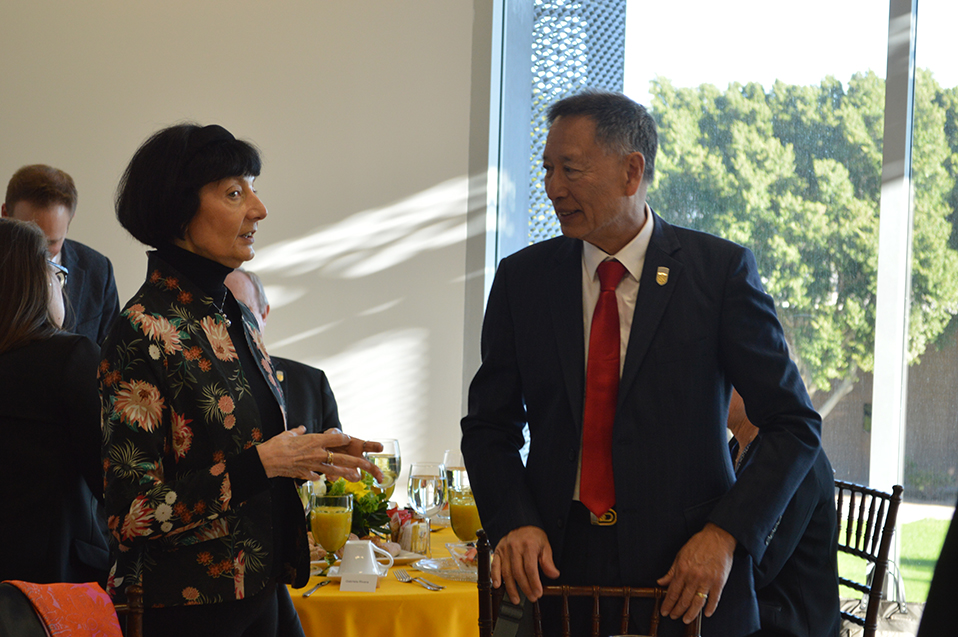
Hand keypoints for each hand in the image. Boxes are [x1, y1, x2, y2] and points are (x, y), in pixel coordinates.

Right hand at [256, 427, 384, 482]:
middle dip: (356, 461)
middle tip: (367, 463)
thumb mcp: (288, 434)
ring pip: (333, 470)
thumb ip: (298, 431)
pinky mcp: (305, 475)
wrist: (265, 461)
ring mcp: (312, 466)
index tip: (347, 438)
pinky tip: (321, 478)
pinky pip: (316, 477)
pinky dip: (319, 477)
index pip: (337, 438)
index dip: (343, 438)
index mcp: (315, 440)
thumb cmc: (276, 445)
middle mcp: (317, 453)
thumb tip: (301, 429)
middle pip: (341, 458)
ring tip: (355, 476)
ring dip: (344, 473)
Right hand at [492, 526, 559, 603]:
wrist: (520, 522)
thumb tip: (554, 574)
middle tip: (531, 597)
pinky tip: (498, 585)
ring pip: (506, 572)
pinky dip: (495, 576)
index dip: (534, 583)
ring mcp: (504, 550)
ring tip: (516, 599)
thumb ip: (548, 561)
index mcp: (528, 545)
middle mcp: (515, 547)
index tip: (538, 593)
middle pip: (518, 572)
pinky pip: (494, 565)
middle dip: (525, 588)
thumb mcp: (545, 545)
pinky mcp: (497, 551)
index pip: (530, 568)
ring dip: (511, 588)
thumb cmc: (533, 535)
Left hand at [657, 523, 735, 623]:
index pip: (672, 592)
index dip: (667, 604)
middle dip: (677, 611)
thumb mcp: (680, 555)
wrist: (717, 537)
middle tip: (673, 617)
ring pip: (697, 603)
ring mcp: (707, 580)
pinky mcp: (719, 582)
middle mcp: (693, 577)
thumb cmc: (698, 544)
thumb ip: (671, 572)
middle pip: (683, 600)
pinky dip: (710, 608)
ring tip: (686, 619)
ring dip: (690, 614)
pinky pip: (714, 599)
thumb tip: (661, 582)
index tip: (664, 611)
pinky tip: (706, 614)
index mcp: (682, 570)